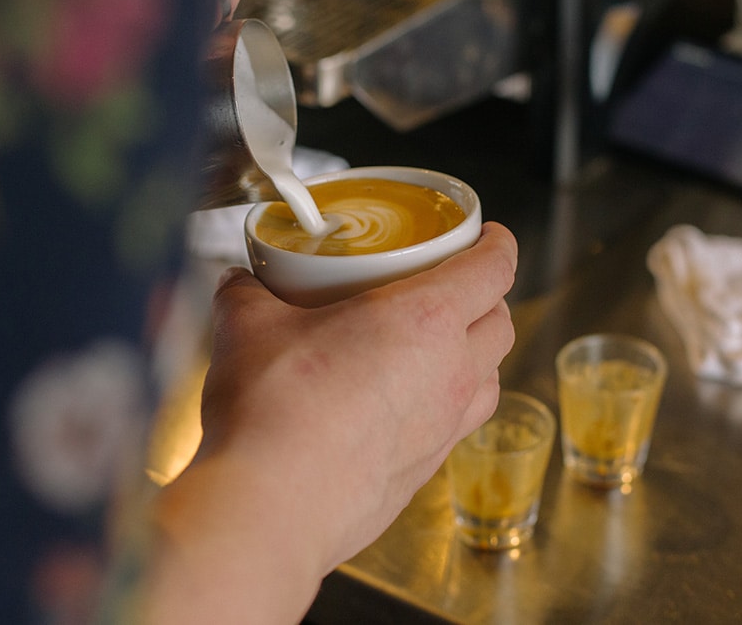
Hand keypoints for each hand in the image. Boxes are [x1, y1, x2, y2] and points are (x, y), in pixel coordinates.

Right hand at [147, 222, 516, 622]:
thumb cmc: (276, 410)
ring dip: (478, 354)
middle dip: (489, 297)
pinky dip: (450, 403)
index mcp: (426, 319)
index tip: (491, 236)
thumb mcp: (248, 326)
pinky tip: (407, 405)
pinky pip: (459, 425)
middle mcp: (452, 372)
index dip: (499, 244)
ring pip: (491, 378)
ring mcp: (445, 427)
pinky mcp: (427, 471)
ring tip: (441, 346)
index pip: (494, 269)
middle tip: (456, 286)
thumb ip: (247, 293)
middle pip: (502, 323)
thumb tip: (239, 282)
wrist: (272, 506)